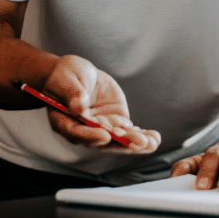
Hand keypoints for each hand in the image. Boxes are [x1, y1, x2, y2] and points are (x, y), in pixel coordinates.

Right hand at [41, 54, 160, 151]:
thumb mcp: (65, 81)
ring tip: (152, 143)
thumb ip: (72, 94)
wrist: (77, 75)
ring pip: (118, 139)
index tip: (105, 135)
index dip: (90, 136)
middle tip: (139, 142)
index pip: (76, 133)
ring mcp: (101, 127)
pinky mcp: (115, 121)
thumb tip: (79, 106)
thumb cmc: (65, 77)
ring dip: (135, 142)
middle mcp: (84, 130)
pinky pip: (128, 130)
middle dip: (122, 143)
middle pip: (102, 140)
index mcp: (64, 122)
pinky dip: (141, 134)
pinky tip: (153, 138)